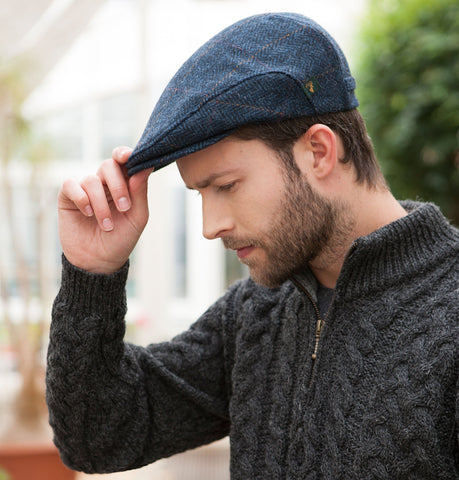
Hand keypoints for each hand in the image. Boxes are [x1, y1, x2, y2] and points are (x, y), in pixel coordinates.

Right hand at [57, 147, 152, 273]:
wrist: (100, 261)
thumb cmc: (121, 239)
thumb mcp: (137, 217)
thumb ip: (140, 191)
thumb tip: (146, 166)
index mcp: (124, 184)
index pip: (123, 160)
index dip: (124, 153)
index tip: (127, 157)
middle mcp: (104, 183)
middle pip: (109, 165)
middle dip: (118, 185)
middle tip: (124, 207)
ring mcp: (85, 189)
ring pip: (91, 180)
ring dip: (101, 204)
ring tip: (107, 225)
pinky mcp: (68, 197)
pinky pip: (71, 185)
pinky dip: (82, 199)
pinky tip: (88, 214)